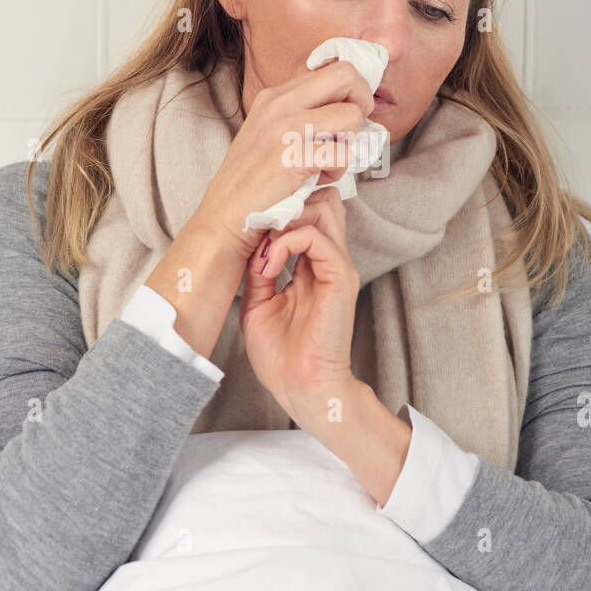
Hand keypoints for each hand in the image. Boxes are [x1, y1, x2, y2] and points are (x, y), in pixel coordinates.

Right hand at [193, 59, 375, 263]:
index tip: (347, 116)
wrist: (223, 218)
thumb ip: (300, 116)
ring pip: (352, 114)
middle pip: (346, 74)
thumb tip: (346, 109)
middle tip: (351, 131)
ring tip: (329, 162)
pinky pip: (343, 153)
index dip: (350, 92)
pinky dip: (339, 170)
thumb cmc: (251, 183)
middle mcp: (279, 104)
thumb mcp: (268, 134)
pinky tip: (319, 180)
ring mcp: (285, 128)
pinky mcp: (294, 156)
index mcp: (274, 96)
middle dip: (362, 102)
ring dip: (350, 142)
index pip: (331, 70)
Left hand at [238, 187, 359, 433]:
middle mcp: (328, 262)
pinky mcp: (341, 277)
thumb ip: (259, 272)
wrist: (301, 387)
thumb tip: (252, 245)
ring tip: (263, 247)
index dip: (278, 213)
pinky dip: (288, 242)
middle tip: (257, 229)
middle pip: (321, 203)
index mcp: (311, 268)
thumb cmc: (281, 357)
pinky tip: (270, 264)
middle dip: (285, 206)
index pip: (306, 216)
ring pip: (323, 210)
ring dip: (286, 220)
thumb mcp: (257, 305)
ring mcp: (337, 267)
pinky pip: (317, 238)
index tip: (249, 231)